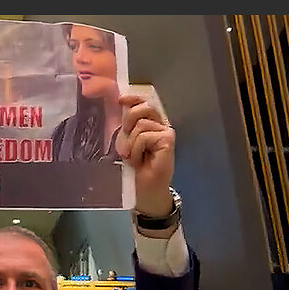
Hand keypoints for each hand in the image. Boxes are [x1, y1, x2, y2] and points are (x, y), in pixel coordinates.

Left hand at [115, 94, 175, 215]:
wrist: (145, 191)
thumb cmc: (135, 170)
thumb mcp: (126, 143)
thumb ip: (127, 126)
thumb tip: (122, 105)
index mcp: (150, 124)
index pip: (143, 104)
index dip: (133, 98)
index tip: (120, 100)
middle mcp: (160, 125)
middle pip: (143, 108)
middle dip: (129, 121)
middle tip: (125, 142)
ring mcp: (166, 132)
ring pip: (141, 124)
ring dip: (131, 143)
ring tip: (133, 157)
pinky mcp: (168, 140)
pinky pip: (144, 136)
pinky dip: (137, 149)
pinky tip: (140, 161)